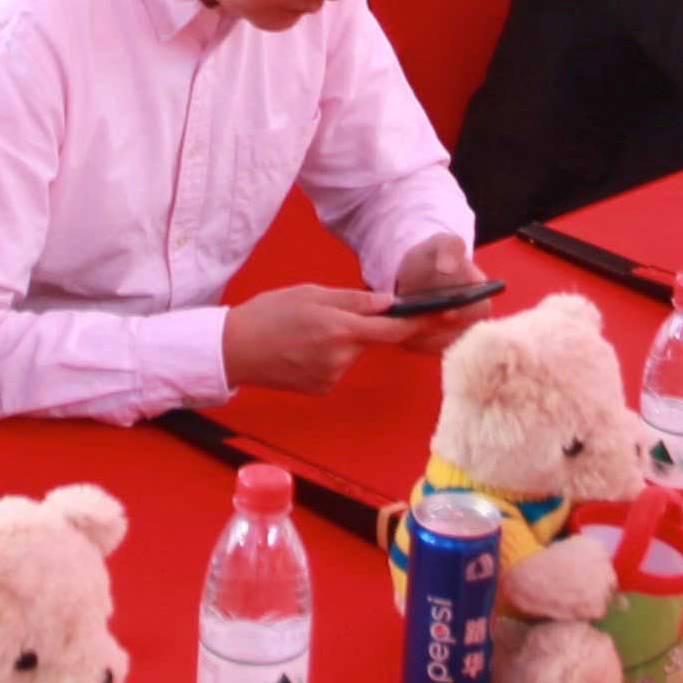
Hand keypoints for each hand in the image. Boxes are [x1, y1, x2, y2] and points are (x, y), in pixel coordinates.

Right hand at [222, 282, 444, 393]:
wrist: (232, 350)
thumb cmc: (269, 313)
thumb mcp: (311, 294)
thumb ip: (353, 300)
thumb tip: (390, 302)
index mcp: (340, 328)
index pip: (395, 328)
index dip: (424, 322)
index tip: (449, 314)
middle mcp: (341, 357)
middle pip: (373, 339)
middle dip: (365, 326)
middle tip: (331, 314)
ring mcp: (332, 376)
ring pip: (354, 351)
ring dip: (343, 339)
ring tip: (306, 330)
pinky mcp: (322, 388)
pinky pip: (338, 366)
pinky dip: (329, 354)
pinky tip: (302, 348)